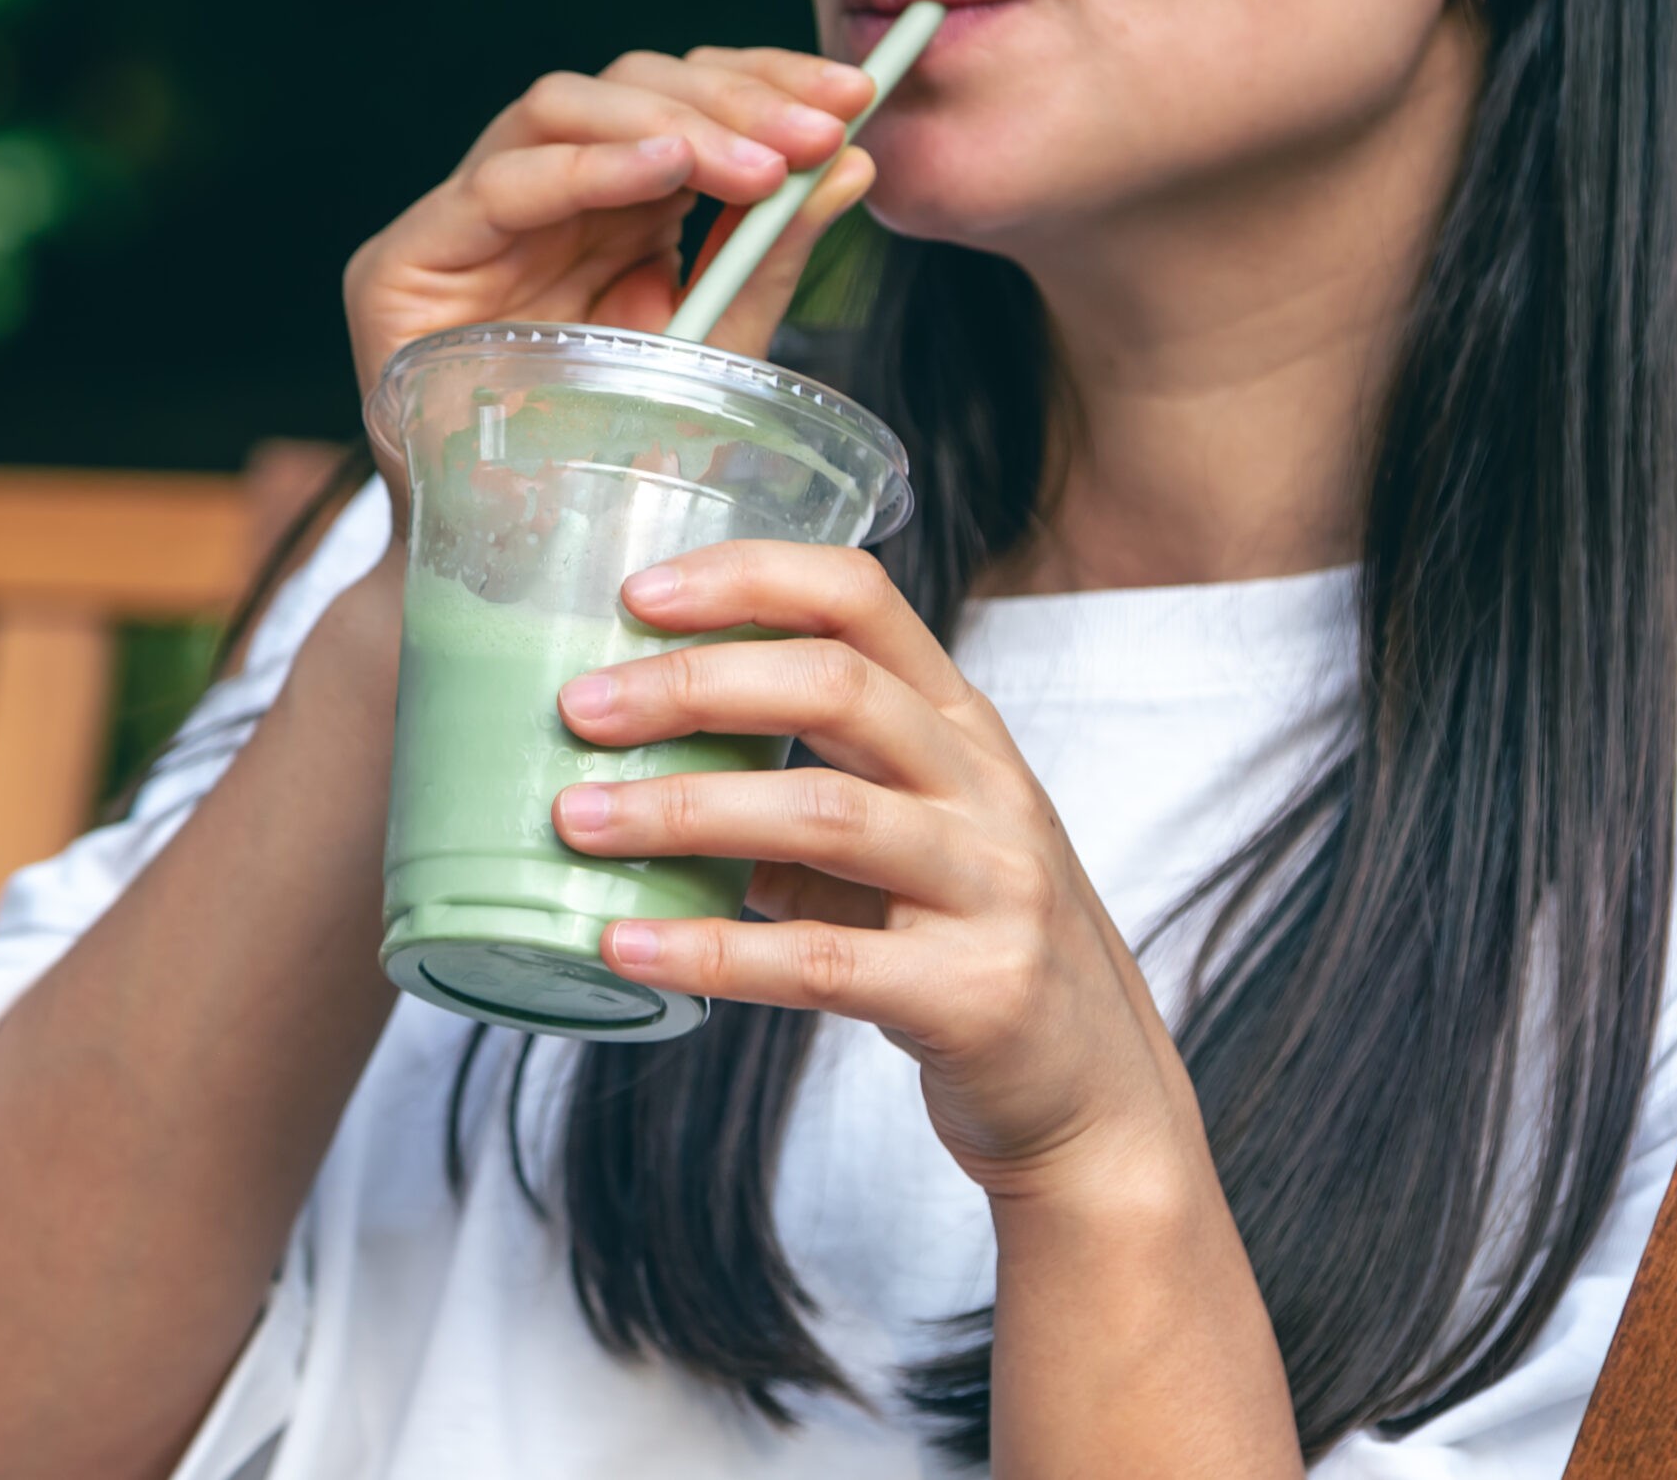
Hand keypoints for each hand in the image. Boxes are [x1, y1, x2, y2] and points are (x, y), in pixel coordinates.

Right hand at [342, 49, 878, 525]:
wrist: (520, 577)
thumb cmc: (613, 468)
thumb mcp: (715, 353)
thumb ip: (768, 257)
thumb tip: (857, 161)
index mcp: (611, 204)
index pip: (684, 100)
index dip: (766, 81)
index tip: (856, 97)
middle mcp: (539, 193)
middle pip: (631, 87)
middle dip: (735, 98)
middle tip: (819, 130)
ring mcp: (468, 220)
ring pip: (562, 106)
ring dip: (673, 125)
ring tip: (759, 163)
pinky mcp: (404, 260)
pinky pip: (496, 186)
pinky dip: (586, 167)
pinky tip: (666, 170)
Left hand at [549, 542, 1213, 1204]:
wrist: (1099, 1097)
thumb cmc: (979, 947)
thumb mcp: (919, 841)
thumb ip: (809, 794)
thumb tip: (646, 770)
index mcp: (965, 728)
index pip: (861, 600)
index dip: (747, 579)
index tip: (637, 594)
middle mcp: (987, 789)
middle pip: (836, 688)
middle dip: (694, 687)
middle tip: (580, 711)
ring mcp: (991, 888)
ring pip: (823, 813)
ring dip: (682, 809)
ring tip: (576, 821)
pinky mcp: (972, 995)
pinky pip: (821, 960)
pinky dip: (712, 950)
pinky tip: (626, 946)